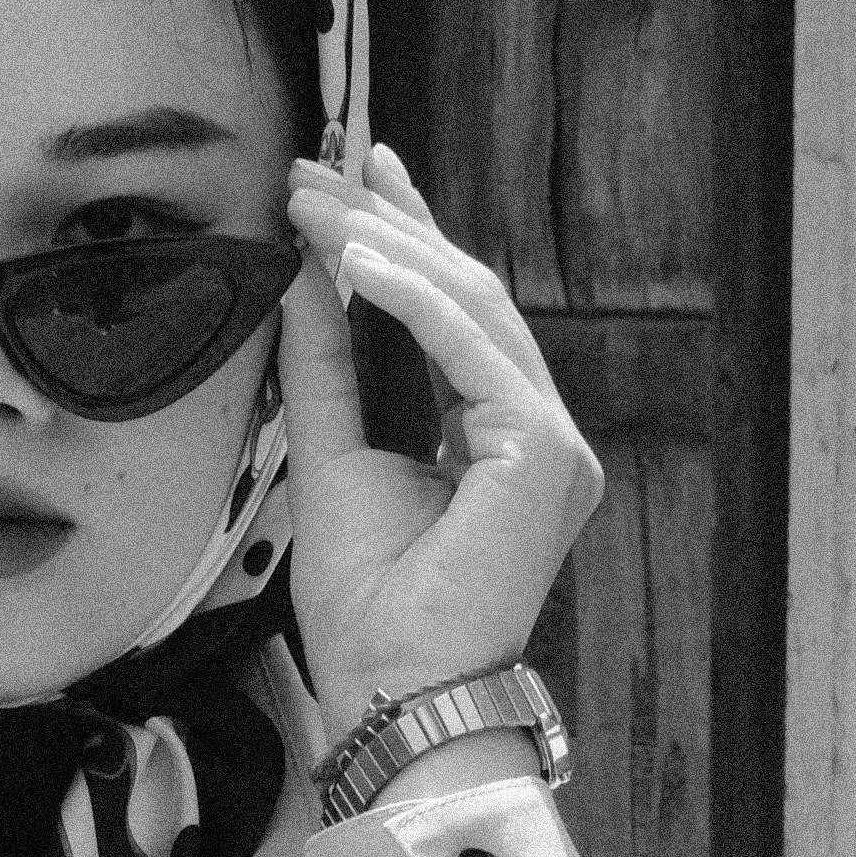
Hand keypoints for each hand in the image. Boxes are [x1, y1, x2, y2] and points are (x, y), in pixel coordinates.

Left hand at [278, 140, 603, 740]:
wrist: (392, 689)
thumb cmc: (369, 611)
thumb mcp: (331, 457)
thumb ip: (323, 366)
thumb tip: (301, 272)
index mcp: (500, 443)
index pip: (453, 318)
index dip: (405, 239)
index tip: (350, 176)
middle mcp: (540, 437)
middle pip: (466, 299)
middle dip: (390, 224)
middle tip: (320, 167)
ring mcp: (554, 445)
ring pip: (473, 310)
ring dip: (390, 246)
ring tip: (318, 203)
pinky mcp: (547, 454)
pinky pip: (475, 350)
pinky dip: (413, 300)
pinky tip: (356, 261)